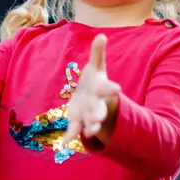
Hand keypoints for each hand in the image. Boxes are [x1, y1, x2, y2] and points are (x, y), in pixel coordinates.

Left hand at [57, 34, 121, 149]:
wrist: (94, 101)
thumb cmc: (95, 82)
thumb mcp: (97, 67)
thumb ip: (98, 53)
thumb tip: (101, 35)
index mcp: (101, 90)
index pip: (107, 89)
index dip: (111, 89)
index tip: (116, 89)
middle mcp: (96, 104)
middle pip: (99, 110)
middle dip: (98, 115)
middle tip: (98, 119)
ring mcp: (87, 115)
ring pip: (89, 123)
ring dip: (90, 128)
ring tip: (90, 133)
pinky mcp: (77, 122)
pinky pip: (74, 130)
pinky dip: (69, 137)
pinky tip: (62, 144)